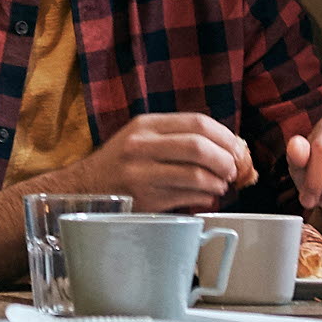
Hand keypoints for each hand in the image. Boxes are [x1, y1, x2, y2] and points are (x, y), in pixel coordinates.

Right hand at [64, 111, 252, 211]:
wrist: (84, 189)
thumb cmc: (122, 164)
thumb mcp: (142, 138)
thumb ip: (178, 137)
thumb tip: (229, 148)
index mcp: (146, 125)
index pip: (198, 122)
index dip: (226, 137)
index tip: (237, 149)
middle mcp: (142, 145)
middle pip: (200, 147)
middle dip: (227, 160)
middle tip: (234, 170)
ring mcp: (142, 173)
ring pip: (196, 174)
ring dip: (218, 182)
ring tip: (221, 185)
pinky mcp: (145, 199)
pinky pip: (187, 197)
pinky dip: (206, 197)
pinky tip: (207, 197)